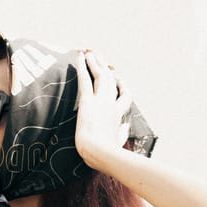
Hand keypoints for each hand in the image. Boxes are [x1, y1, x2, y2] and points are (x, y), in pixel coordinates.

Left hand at [75, 50, 132, 169]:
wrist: (101, 153)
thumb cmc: (108, 153)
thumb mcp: (118, 142)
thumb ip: (122, 134)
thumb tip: (125, 128)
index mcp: (119, 116)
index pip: (124, 97)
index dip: (123, 88)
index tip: (120, 81)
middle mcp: (112, 105)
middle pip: (112, 82)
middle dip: (107, 69)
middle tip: (103, 59)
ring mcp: (101, 101)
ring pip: (101, 76)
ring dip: (96, 63)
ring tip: (91, 53)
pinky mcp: (88, 102)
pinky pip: (85, 80)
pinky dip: (83, 67)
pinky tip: (80, 58)